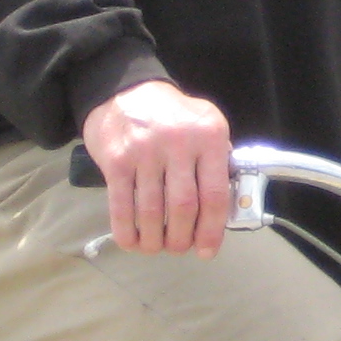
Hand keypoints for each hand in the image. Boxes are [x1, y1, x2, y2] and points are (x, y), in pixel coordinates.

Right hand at [83, 80, 233, 256]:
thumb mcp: (206, 123)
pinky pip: (121, 206)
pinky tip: (133, 242)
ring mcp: (144, 151)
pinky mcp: (116, 160)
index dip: (212, 230)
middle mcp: (178, 143)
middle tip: (180, 247)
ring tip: (157, 247)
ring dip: (155, 239)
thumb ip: (218, 160)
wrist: (124, 90)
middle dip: (182, 238)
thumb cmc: (171, 114)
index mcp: (209, 136)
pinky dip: (127, 231)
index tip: (208, 250)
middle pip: (184, 208)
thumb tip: (224, 208)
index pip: (215, 194)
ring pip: (152, 212)